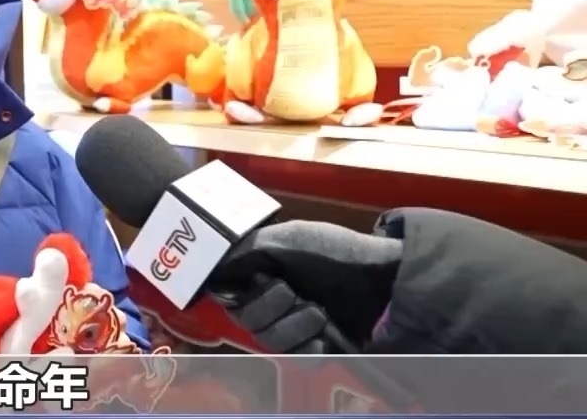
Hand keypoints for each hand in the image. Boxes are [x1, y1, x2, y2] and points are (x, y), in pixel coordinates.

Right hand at [208, 221, 401, 352]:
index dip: (236, 295)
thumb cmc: (335, 253)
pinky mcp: (316, 347)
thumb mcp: (289, 238)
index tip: (256, 283)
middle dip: (267, 307)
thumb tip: (212, 267)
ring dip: (292, 326)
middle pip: (245, 320)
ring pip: (268, 341)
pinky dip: (308, 346)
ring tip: (318, 312)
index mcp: (262, 273)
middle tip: (292, 292)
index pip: (228, 294)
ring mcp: (294, 326)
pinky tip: (324, 334)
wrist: (384, 279)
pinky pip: (296, 357)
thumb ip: (246, 251)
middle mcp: (272, 301)